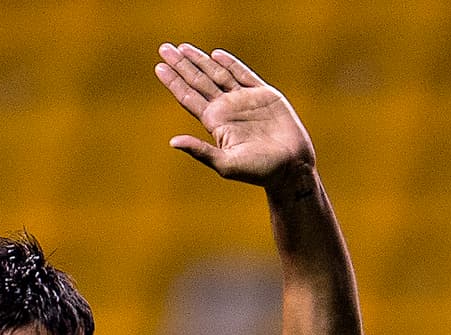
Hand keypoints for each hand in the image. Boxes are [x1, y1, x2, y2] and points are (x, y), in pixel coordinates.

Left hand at [154, 44, 314, 188]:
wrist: (291, 167)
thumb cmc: (259, 171)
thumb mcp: (226, 165)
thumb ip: (200, 151)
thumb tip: (173, 142)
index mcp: (216, 123)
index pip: (189, 98)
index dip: (174, 82)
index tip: (159, 67)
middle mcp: (227, 109)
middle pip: (199, 81)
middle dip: (181, 65)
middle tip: (164, 49)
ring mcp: (244, 99)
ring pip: (217, 74)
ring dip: (200, 60)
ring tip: (182, 48)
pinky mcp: (263, 94)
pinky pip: (242, 74)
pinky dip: (230, 63)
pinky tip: (216, 55)